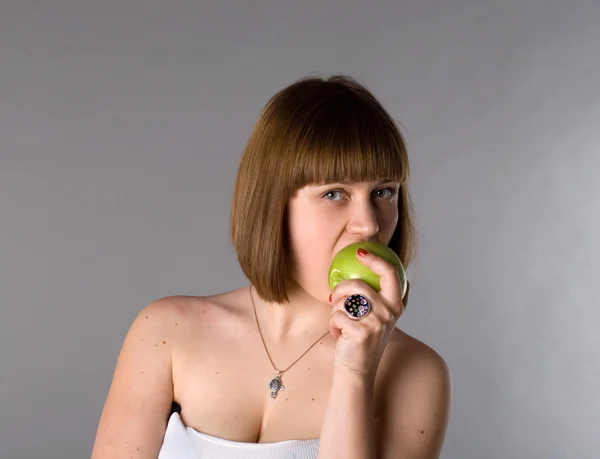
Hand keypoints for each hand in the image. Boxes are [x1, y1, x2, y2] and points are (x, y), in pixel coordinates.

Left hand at [328, 248, 409, 377]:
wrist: (357, 369)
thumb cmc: (362, 337)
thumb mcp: (377, 315)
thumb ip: (379, 294)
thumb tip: (372, 262)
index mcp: (395, 304)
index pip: (391, 273)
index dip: (376, 259)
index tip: (360, 252)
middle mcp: (390, 312)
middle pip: (360, 285)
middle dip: (342, 288)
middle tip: (334, 296)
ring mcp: (377, 322)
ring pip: (345, 301)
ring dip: (335, 310)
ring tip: (340, 322)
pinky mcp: (361, 332)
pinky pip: (337, 316)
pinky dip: (332, 324)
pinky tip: (338, 334)